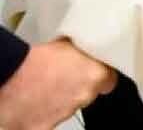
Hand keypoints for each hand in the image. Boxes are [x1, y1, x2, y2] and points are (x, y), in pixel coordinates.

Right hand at [0, 39, 116, 129]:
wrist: (8, 77)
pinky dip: (44, 113)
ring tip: (44, 88)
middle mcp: (84, 97)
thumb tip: (81, 54)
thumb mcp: (66, 46)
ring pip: (69, 107)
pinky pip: (49, 120)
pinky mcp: (46, 127)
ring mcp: (66, 113)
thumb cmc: (34, 60)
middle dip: (78, 87)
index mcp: (95, 76)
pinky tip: (34, 102)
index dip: (99, 76)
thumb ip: (81, 55)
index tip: (91, 72)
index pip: (109, 80)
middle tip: (62, 78)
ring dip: (61, 100)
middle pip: (88, 94)